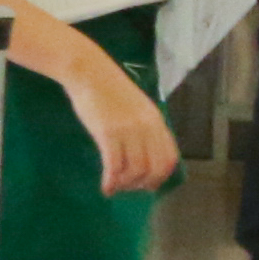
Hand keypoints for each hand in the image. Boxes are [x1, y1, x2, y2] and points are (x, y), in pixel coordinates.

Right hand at [65, 52, 179, 198]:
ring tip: (115, 186)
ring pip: (135, 170)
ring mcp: (128, 130)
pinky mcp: (108, 132)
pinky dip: (111, 181)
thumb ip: (145, 128)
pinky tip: (105, 187)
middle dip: (142, 184)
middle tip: (128, 188)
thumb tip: (145, 155)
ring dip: (125, 184)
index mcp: (156, 121)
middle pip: (154, 168)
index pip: (169, 158)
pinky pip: (114, 165)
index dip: (160, 176)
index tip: (148, 184)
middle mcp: (146, 127)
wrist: (89, 72)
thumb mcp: (137, 108)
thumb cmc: (110, 89)